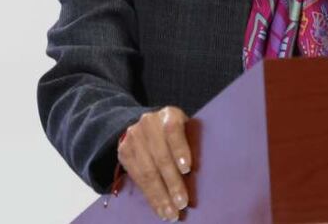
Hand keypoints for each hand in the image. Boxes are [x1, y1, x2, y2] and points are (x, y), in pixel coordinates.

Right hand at [117, 106, 192, 221]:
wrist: (142, 126)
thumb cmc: (175, 132)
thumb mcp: (185, 129)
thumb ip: (191, 142)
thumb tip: (203, 173)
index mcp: (169, 114)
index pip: (174, 131)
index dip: (180, 149)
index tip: (187, 168)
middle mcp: (149, 123)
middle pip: (161, 157)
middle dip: (172, 183)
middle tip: (182, 203)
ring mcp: (133, 137)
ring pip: (147, 171)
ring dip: (160, 196)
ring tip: (171, 213)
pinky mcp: (123, 152)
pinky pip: (137, 179)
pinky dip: (150, 197)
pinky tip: (159, 209)